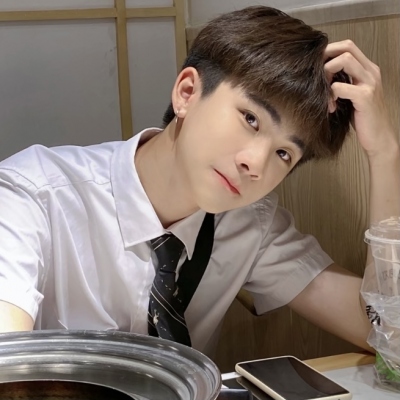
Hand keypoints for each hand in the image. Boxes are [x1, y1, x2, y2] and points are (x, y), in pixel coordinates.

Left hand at [324, 40, 398, 159]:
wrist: (379, 137)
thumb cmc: (363, 118)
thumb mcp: (351, 96)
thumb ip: (342, 82)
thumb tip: (319, 76)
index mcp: (367, 70)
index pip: (348, 46)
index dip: (329, 51)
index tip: (316, 66)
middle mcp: (371, 72)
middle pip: (346, 47)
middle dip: (326, 57)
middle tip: (316, 76)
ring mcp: (370, 83)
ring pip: (344, 60)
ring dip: (327, 73)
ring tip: (323, 92)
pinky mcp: (365, 97)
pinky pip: (340, 87)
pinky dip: (330, 95)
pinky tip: (330, 107)